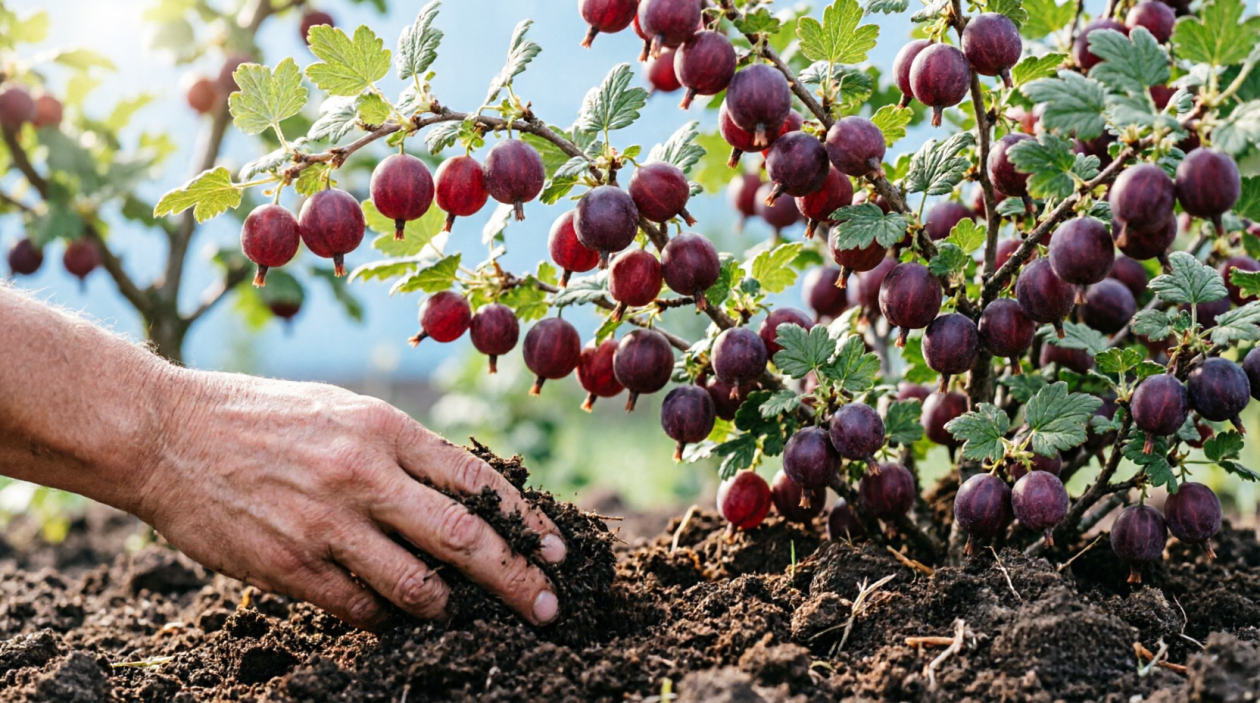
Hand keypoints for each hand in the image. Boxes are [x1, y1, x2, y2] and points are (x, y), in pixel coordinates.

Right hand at [129, 369, 565, 629]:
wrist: (166, 433)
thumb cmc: (264, 417)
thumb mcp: (343, 411)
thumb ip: (404, 451)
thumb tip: (469, 496)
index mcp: (384, 428)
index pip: (478, 481)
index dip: (526, 522)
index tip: (556, 552)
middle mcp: (364, 474)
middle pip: (465, 538)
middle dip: (517, 578)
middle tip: (549, 608)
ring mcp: (326, 524)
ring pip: (418, 585)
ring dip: (446, 606)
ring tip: (452, 610)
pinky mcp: (289, 566)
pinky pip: (360, 608)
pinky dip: (383, 615)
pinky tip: (385, 610)